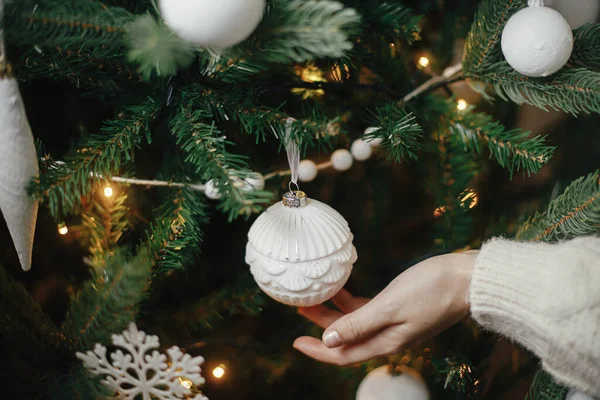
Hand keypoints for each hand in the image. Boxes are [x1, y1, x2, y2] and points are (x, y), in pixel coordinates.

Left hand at [293, 252, 476, 365]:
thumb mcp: (390, 306)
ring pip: (355, 323)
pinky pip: (368, 310)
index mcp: (385, 341)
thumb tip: (328, 340)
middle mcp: (387, 336)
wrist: (468, 279)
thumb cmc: (432, 290)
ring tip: (314, 297)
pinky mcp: (399, 308)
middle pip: (345, 338)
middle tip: (299, 308)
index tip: (295, 341)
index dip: (317, 351)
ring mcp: (394, 322)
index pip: (343, 354)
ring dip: (333, 313)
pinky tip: (341, 290)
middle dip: (320, 326)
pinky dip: (351, 302)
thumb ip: (359, 323)